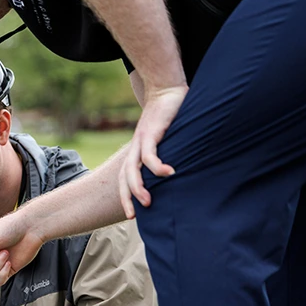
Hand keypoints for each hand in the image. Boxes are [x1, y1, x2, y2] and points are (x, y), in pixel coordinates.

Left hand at [120, 84, 187, 217]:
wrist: (165, 90)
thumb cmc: (170, 117)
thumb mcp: (168, 141)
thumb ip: (170, 155)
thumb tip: (180, 174)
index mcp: (137, 153)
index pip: (126, 179)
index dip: (127, 197)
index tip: (132, 215)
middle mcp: (135, 150)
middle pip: (125, 179)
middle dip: (127, 198)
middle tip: (133, 216)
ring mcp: (141, 141)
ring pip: (133, 169)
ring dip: (139, 187)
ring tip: (148, 202)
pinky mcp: (150, 132)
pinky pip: (150, 153)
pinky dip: (157, 165)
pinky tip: (169, 173)